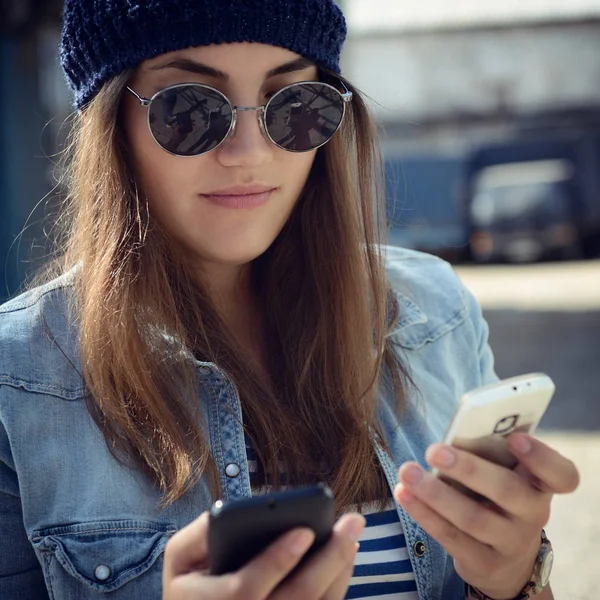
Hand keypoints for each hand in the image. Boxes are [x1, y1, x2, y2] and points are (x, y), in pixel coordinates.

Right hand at [162, 510, 364, 599]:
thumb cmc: (190, 585)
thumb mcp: (180, 557)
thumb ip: (200, 534)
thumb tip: (230, 513)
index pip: (243, 590)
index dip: (275, 562)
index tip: (304, 531)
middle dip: (328, 560)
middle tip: (350, 524)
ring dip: (340, 572)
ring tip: (352, 534)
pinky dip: (338, 586)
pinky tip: (347, 557)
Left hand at [393, 433, 578, 598]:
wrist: (505, 559)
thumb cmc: (497, 497)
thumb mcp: (504, 474)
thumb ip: (489, 452)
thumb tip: (455, 431)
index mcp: (540, 484)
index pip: (562, 475)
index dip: (542, 457)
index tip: (516, 438)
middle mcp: (533, 514)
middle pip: (507, 490)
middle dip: (468, 468)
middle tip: (434, 450)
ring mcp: (510, 542)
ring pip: (473, 518)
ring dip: (435, 493)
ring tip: (408, 471)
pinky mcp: (484, 562)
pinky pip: (452, 538)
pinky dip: (425, 513)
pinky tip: (405, 493)